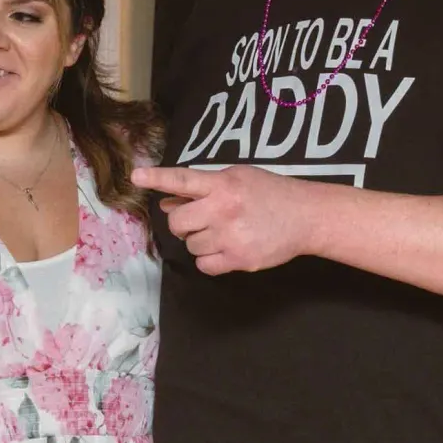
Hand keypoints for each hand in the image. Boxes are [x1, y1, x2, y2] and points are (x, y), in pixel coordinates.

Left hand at [132, 165, 321, 275]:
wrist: (306, 217)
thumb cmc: (269, 193)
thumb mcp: (236, 179)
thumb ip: (202, 189)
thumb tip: (167, 203)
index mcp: (223, 184)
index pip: (182, 180)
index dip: (157, 178)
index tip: (136, 176)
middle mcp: (224, 209)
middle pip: (178, 222)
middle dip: (183, 223)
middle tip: (199, 220)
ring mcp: (231, 236)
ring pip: (191, 245)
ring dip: (200, 241)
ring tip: (223, 232)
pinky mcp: (239, 260)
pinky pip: (204, 265)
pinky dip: (209, 260)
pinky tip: (226, 249)